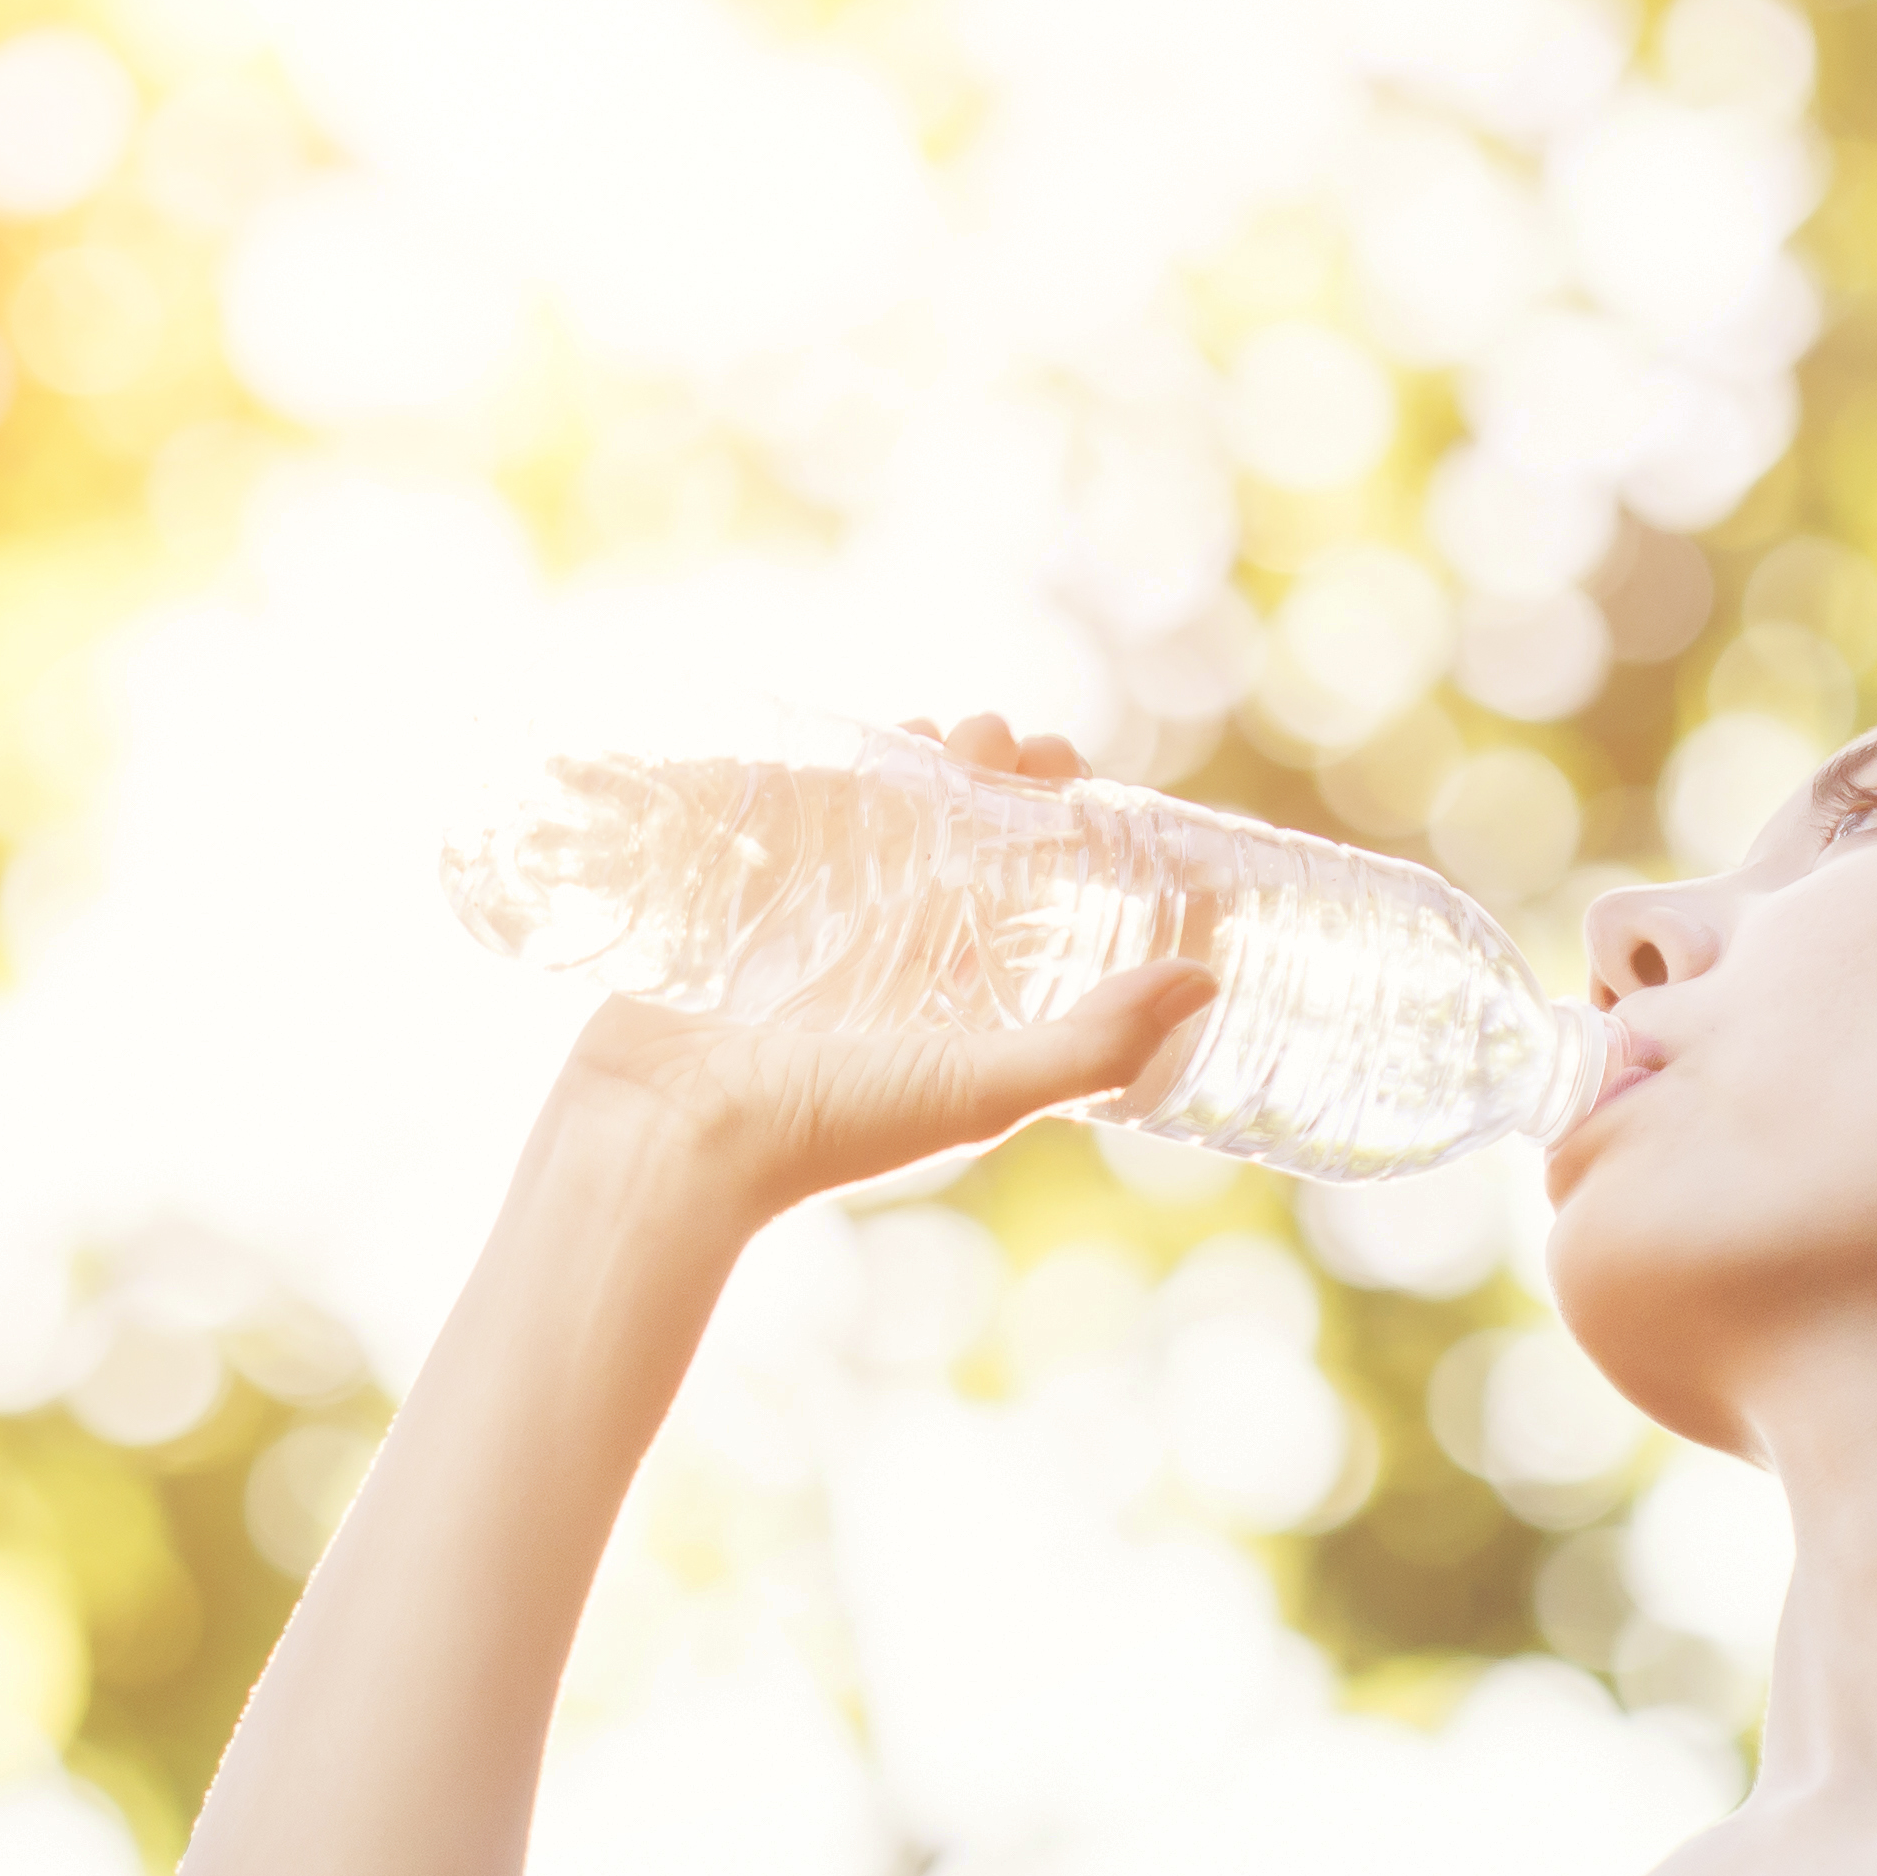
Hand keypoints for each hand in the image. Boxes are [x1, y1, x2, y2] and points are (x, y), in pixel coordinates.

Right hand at [551, 718, 1211, 1221]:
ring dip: (920, 756)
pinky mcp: (738, 900)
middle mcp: (892, 957)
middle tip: (1005, 745)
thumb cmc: (826, 1128)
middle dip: (995, 772)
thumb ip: (1091, 1045)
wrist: (668, 1142)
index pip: (1031, 889)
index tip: (1074, 777)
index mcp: (955, 999)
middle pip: (963, 834)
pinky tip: (855, 736)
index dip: (1062, 824)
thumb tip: (1208, 979)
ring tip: (942, 733)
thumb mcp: (977, 1088)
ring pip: (883, 810)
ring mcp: (813, 922)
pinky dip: (822, 762)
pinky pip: (788, 811)